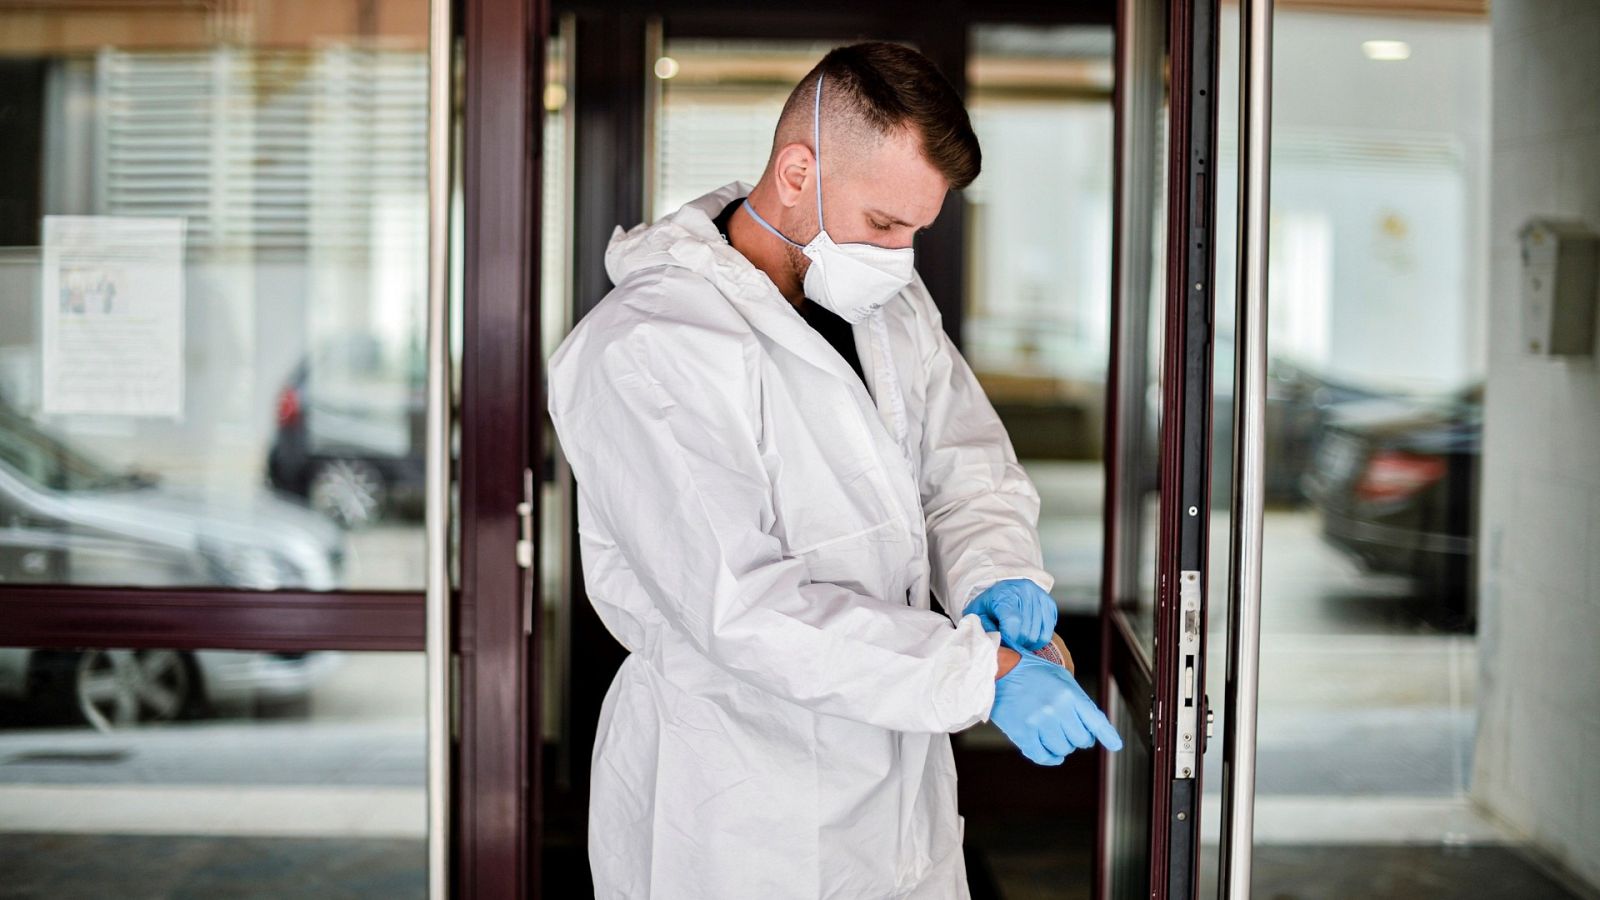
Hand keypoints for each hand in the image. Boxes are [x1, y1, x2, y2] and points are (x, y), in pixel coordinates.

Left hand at [964, 579, 1057, 650]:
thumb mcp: (978, 614)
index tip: (1002, 640)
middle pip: (1026, 633)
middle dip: (1016, 642)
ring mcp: (1041, 597)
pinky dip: (1037, 639)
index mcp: (1006, 594)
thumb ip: (984, 628)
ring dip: (1027, 643)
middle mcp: (1027, 592)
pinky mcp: (1050, 604)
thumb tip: (995, 643)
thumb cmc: (989, 603)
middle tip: (1008, 639)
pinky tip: (1027, 635)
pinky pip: (1048, 633)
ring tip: (1017, 637)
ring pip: (1039, 636)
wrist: (1002, 588)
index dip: (1008, 638)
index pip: (1013, 622)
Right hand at [989, 647, 1122, 764]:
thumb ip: (1077, 701)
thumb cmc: (1031, 673)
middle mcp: (1056, 709)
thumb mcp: (1060, 678)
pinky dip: (1050, 758)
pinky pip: (1042, 756)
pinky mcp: (1023, 733)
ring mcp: (1039, 722)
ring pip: (1063, 749)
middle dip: (1079, 737)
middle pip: (1081, 739)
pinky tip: (1051, 753)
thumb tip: (1092, 729)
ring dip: (1062, 746)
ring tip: (1055, 734)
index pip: (1096, 720)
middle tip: (1071, 730)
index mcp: (1069, 693)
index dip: (1107, 735)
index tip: (1115, 745)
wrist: (998, 671)